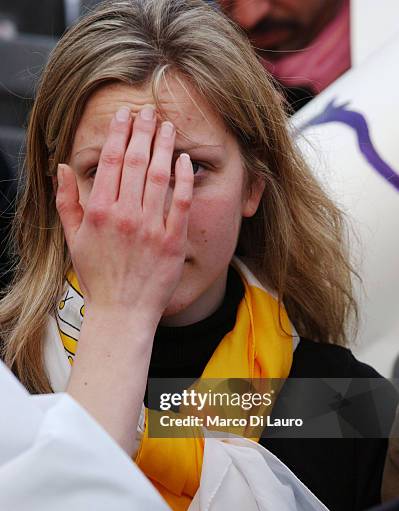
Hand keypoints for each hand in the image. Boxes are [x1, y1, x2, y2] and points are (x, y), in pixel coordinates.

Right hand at [56, 105, 193, 326]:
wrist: (122, 312)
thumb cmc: (98, 277)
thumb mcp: (73, 239)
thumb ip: (67, 201)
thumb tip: (63, 167)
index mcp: (99, 212)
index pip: (110, 161)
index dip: (119, 133)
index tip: (125, 116)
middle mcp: (125, 216)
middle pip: (136, 161)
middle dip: (143, 131)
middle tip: (149, 112)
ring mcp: (150, 228)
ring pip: (159, 176)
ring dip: (164, 147)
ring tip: (168, 127)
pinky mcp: (172, 241)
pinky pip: (182, 203)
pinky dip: (184, 179)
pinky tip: (184, 161)